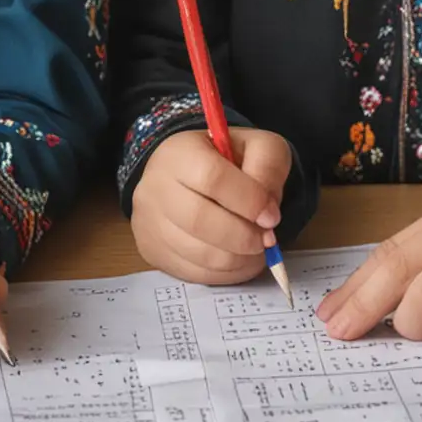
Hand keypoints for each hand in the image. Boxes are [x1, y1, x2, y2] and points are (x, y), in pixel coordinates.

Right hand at [131, 126, 291, 284]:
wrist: (186, 175)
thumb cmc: (225, 160)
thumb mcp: (256, 146)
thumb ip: (268, 167)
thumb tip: (267, 212)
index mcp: (181, 152)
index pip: (212, 178)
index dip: (248, 202)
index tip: (271, 216)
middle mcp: (156, 186)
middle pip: (199, 220)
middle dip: (243, 237)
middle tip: (266, 239)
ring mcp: (150, 222)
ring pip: (198, 254)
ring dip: (238, 259)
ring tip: (256, 250)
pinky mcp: (153, 252)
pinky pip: (194, 274)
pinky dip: (226, 274)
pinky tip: (240, 260)